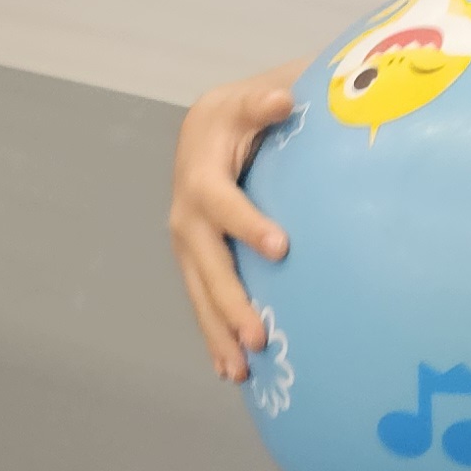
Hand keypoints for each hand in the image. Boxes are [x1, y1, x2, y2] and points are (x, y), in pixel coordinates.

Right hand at [169, 64, 303, 380]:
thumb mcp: (251, 100)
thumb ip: (265, 102)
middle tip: (261, 336)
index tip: (281, 249)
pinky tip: (231, 371)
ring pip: (199, 292)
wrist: (207, 130)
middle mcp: (186, 213)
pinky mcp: (194, 262)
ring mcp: (187, 242)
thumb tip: (283, 100)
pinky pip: (202, 302)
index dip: (248, 225)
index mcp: (202, 174)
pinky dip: (214, 337)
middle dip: (231, 302)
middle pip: (206, 263)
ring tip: (242, 370)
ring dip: (218, 333)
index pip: (223, 203)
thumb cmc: (243, 113)